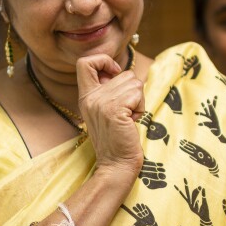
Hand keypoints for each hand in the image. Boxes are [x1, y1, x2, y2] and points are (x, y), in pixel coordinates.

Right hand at [76, 55, 144, 178]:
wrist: (116, 165)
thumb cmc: (116, 138)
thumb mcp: (104, 111)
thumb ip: (107, 90)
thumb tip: (120, 72)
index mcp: (85, 96)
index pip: (85, 62)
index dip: (103, 61)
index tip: (114, 75)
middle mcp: (90, 97)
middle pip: (123, 73)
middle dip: (132, 90)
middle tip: (125, 112)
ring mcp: (101, 103)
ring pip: (134, 82)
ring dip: (138, 100)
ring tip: (128, 118)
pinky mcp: (115, 110)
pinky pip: (137, 93)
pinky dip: (141, 107)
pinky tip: (132, 122)